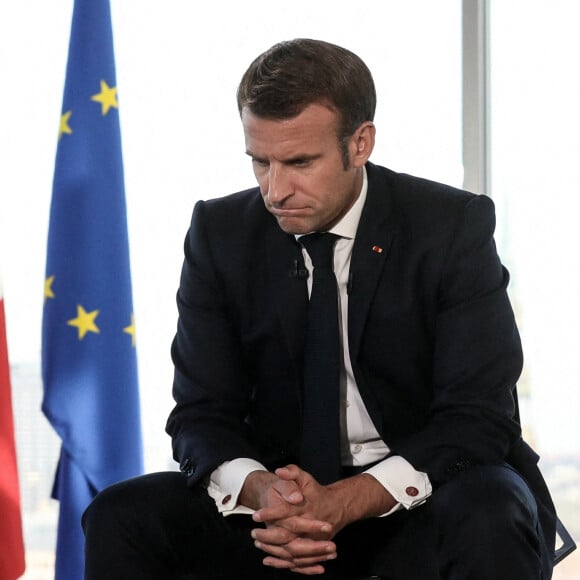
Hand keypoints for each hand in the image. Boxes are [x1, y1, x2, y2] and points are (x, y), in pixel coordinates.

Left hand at [250, 464, 396, 573]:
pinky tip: (268, 560)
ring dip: (272, 549)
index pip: (287, 511)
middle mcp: (310, 525)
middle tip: (254, 533)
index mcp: (307, 507)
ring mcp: (313, 540)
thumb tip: (280, 471)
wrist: (336, 507)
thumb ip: (292, 472)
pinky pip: (298, 561)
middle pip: (288, 536)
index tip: (256, 514)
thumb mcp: (305, 478)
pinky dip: (282, 563)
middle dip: (268, 536)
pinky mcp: (313, 549)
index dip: (271, 513)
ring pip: (291, 551)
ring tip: (257, 543)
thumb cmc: (315, 491)